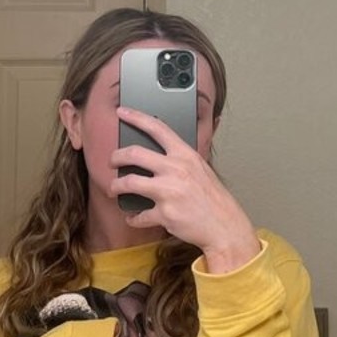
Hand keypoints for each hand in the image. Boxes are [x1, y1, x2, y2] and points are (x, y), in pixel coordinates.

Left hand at [111, 107, 260, 272]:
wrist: (224, 225)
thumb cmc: (212, 197)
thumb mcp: (200, 168)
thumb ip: (180, 159)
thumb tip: (156, 155)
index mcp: (185, 154)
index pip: (157, 128)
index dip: (136, 117)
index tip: (122, 112)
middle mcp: (175, 169)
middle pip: (134, 154)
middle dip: (116, 157)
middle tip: (112, 162)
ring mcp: (169, 191)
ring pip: (129, 182)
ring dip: (115, 186)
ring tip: (113, 189)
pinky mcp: (165, 214)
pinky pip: (139, 215)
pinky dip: (132, 218)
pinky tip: (132, 217)